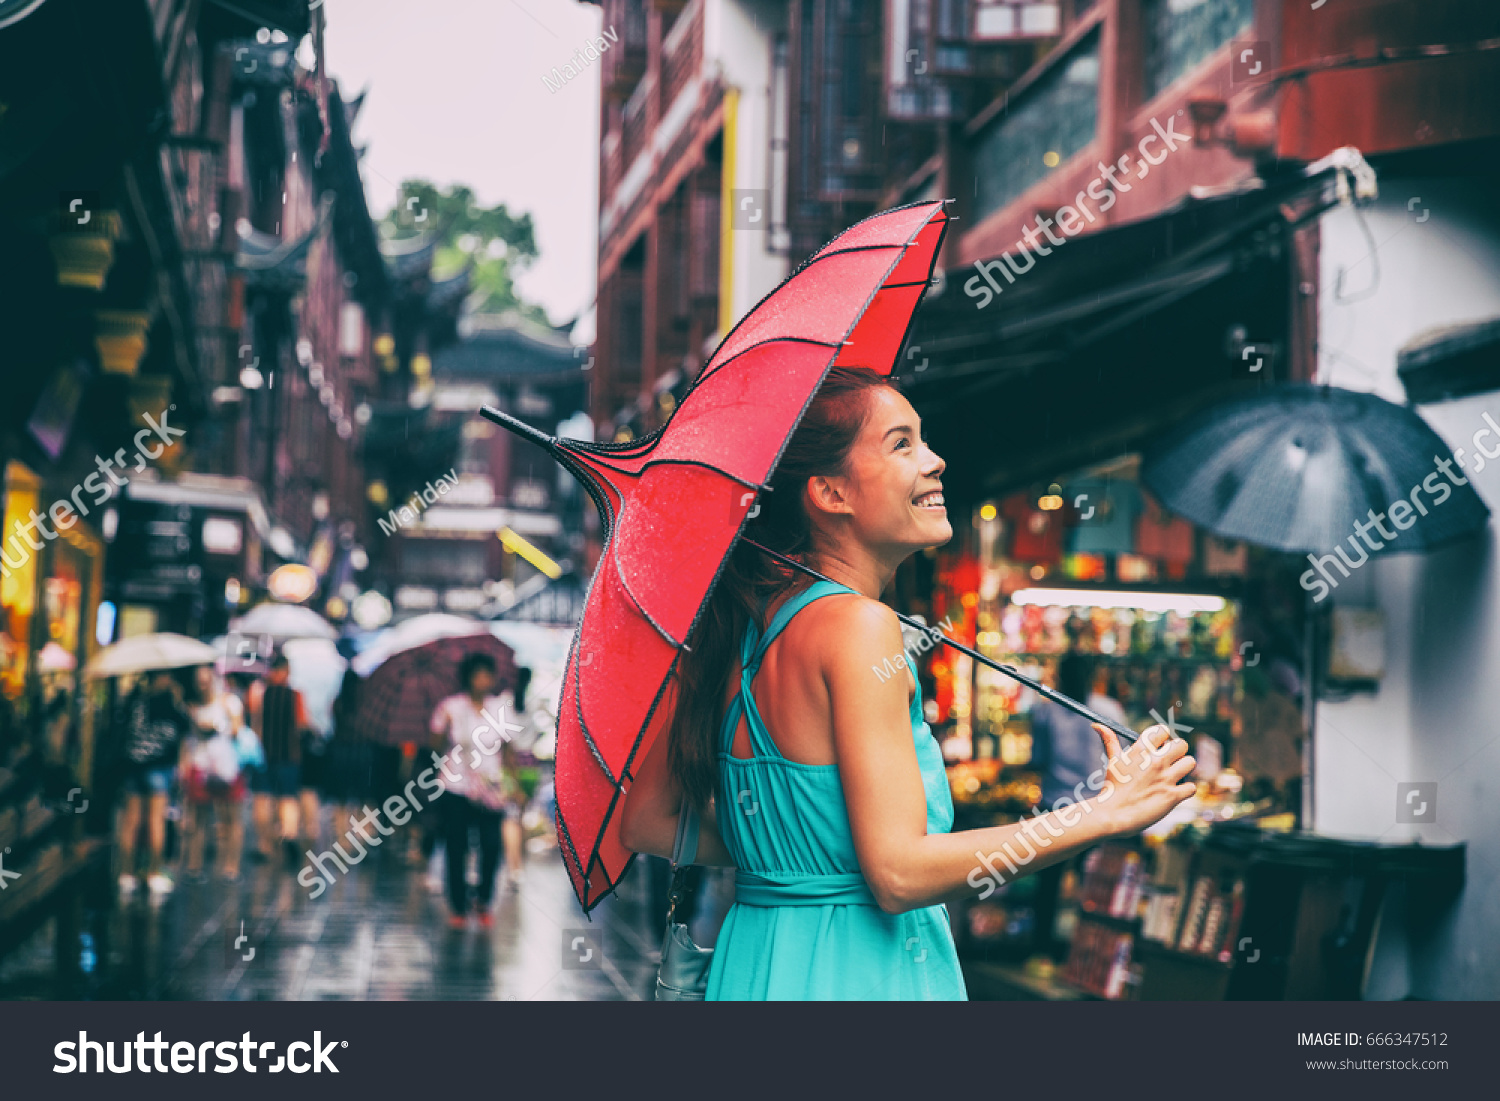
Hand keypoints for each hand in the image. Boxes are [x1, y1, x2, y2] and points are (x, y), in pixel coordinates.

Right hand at [1090, 723, 1195, 838]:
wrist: (1113, 815)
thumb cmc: (1111, 787)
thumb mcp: (1112, 761)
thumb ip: (1109, 740)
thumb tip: (1097, 725)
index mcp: (1140, 750)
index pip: (1163, 730)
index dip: (1163, 738)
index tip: (1160, 746)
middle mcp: (1155, 762)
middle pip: (1181, 744)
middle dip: (1177, 752)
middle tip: (1169, 762)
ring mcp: (1165, 778)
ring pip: (1190, 762)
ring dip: (1184, 769)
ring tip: (1174, 776)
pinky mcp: (1173, 796)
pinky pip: (1191, 787)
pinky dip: (1185, 791)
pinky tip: (1175, 793)